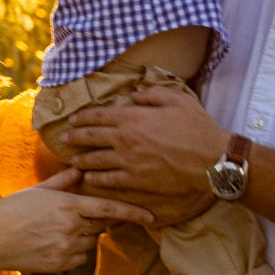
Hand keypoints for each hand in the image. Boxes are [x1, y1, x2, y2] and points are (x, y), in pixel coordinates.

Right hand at [0, 169, 151, 274]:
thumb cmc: (11, 211)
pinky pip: (78, 257)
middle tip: (72, 215)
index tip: (152, 216)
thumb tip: (81, 169)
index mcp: (68, 206)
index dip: (133, 212)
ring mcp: (66, 249)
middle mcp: (71, 228)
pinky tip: (51, 243)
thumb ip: (64, 181)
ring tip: (54, 229)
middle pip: (99, 225)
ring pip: (89, 242)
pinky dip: (72, 251)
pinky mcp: (60, 265)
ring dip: (81, 235)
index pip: (109, 208)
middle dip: (93, 220)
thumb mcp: (38, 190)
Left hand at [60, 87, 228, 225]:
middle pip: (91, 137)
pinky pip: (108, 180)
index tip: (72, 119)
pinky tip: (90, 178)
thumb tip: (136, 96)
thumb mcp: (177, 99)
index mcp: (133, 117)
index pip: (98, 115)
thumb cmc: (196, 127)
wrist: (210, 160)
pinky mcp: (135, 180)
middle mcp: (125, 139)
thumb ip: (153, 93)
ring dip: (82, 160)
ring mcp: (128, 162)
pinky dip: (96, 179)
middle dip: (75, 137)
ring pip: (95, 161)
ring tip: (73, 160)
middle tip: (64, 139)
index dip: (83, 117)